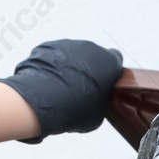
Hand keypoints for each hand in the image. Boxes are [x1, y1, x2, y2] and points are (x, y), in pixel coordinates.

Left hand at [0, 39, 123, 142]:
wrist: (42, 102)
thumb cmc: (74, 109)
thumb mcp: (99, 113)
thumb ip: (102, 98)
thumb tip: (96, 99)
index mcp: (109, 62)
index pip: (116, 59)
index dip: (111, 70)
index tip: (105, 82)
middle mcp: (91, 48)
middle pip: (94, 55)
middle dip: (91, 69)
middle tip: (83, 89)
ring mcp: (69, 45)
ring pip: (74, 54)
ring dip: (72, 67)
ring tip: (63, 87)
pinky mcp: (49, 46)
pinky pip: (56, 55)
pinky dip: (55, 66)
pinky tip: (50, 82)